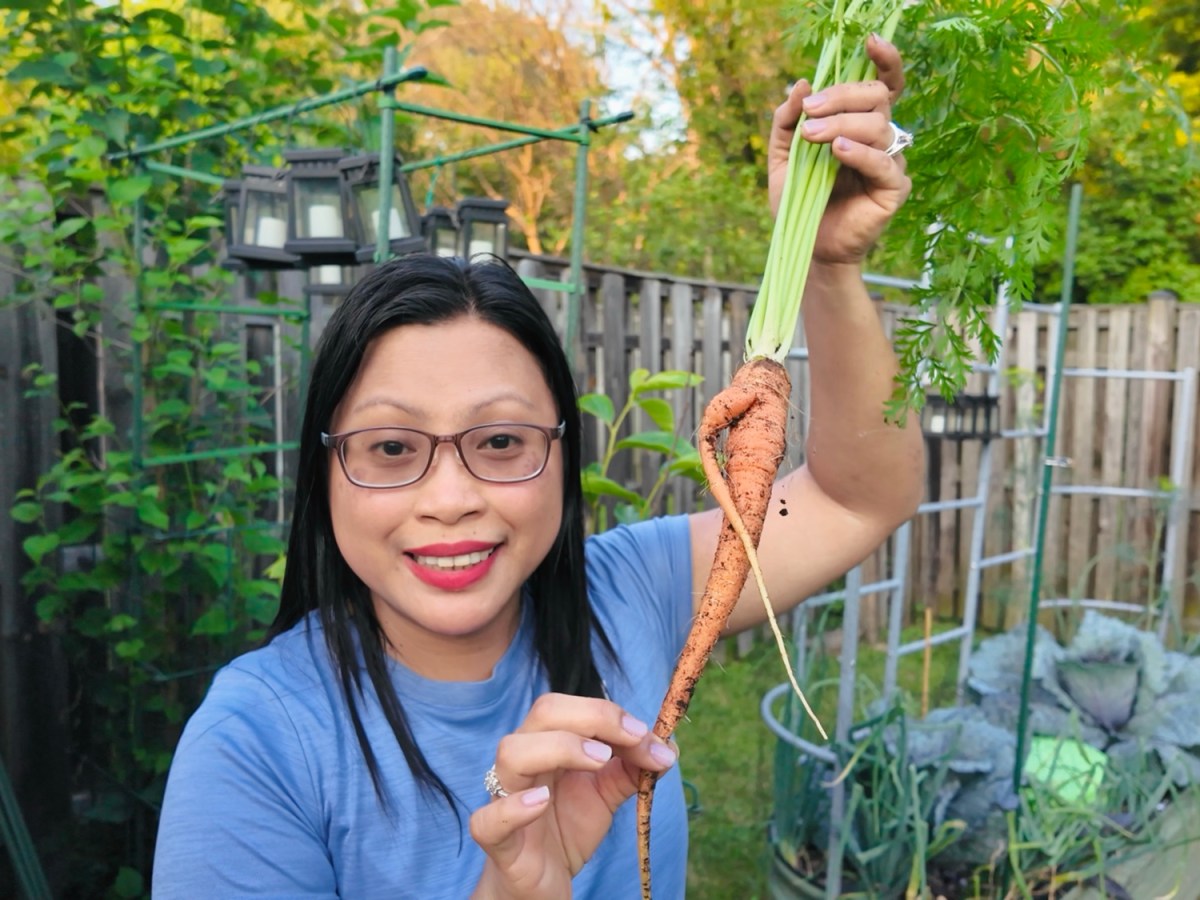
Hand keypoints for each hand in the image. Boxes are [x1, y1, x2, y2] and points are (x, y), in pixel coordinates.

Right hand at [468, 694, 677, 898]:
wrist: (542, 884)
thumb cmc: (566, 829)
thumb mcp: (605, 795)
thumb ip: (631, 770)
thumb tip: (668, 747)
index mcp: (548, 743)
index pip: (571, 707)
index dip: (610, 714)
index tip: (648, 735)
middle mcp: (525, 761)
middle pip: (544, 714)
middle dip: (592, 717)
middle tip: (632, 738)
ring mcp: (505, 798)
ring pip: (512, 753)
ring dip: (559, 748)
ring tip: (598, 762)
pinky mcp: (499, 842)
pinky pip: (487, 820)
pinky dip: (513, 807)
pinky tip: (541, 803)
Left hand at [768, 34, 910, 266]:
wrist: (805, 246)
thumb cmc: (798, 201)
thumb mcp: (781, 157)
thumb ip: (786, 121)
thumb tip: (801, 83)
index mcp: (858, 124)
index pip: (882, 84)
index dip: (884, 59)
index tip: (869, 41)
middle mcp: (880, 138)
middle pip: (877, 98)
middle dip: (843, 96)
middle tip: (810, 110)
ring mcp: (890, 162)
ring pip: (878, 126)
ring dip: (842, 125)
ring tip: (812, 137)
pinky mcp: (894, 189)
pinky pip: (883, 162)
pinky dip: (859, 153)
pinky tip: (837, 152)